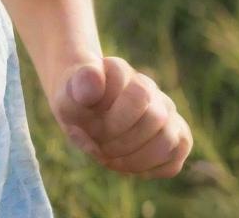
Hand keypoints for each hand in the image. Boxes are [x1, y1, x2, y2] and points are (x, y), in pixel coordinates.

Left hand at [52, 56, 192, 178]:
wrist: (81, 108)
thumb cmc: (74, 104)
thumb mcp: (64, 97)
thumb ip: (75, 92)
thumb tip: (93, 89)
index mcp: (119, 70)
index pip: (138, 94)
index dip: (114, 121)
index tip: (90, 128)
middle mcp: (147, 85)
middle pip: (156, 118)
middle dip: (125, 142)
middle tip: (101, 149)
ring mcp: (164, 109)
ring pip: (169, 139)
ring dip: (138, 159)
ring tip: (113, 160)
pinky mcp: (174, 134)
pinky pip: (174, 159)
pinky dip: (151, 169)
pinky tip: (128, 165)